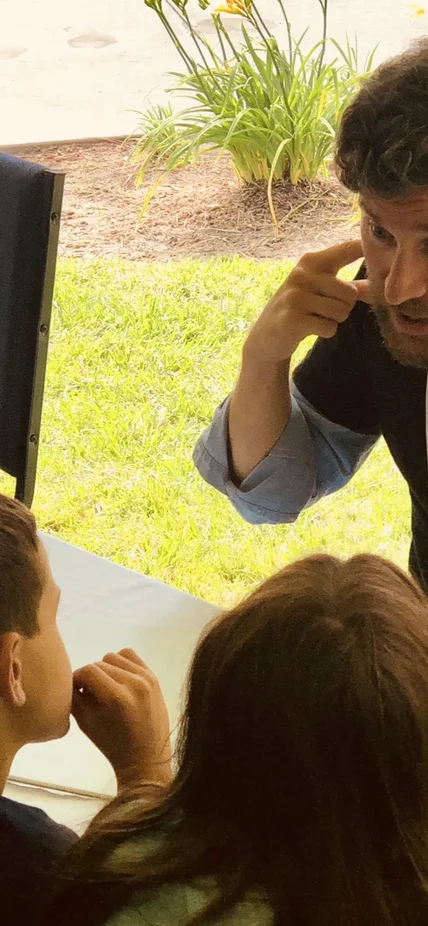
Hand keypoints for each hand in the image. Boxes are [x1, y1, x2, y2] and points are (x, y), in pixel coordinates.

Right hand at [72, 648, 172, 789]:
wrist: (146, 757)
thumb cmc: (112, 745)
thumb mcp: (85, 723)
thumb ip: (74, 697)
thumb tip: (70, 679)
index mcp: (116, 697)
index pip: (87, 671)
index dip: (76, 678)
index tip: (74, 690)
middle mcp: (133, 683)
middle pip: (99, 664)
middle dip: (90, 677)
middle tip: (89, 693)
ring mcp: (146, 678)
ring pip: (114, 657)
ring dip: (105, 669)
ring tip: (105, 687)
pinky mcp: (154, 677)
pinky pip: (130, 656)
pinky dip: (120, 663)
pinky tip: (118, 680)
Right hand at [243, 239, 371, 366]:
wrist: (267, 335)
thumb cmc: (300, 308)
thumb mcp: (321, 291)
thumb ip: (350, 287)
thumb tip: (378, 287)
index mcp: (312, 261)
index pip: (347, 249)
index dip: (365, 248)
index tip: (381, 239)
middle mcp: (302, 274)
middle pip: (351, 293)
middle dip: (344, 307)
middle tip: (324, 310)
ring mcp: (296, 296)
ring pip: (342, 311)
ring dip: (334, 320)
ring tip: (315, 318)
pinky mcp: (293, 319)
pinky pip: (330, 327)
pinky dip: (325, 332)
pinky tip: (309, 328)